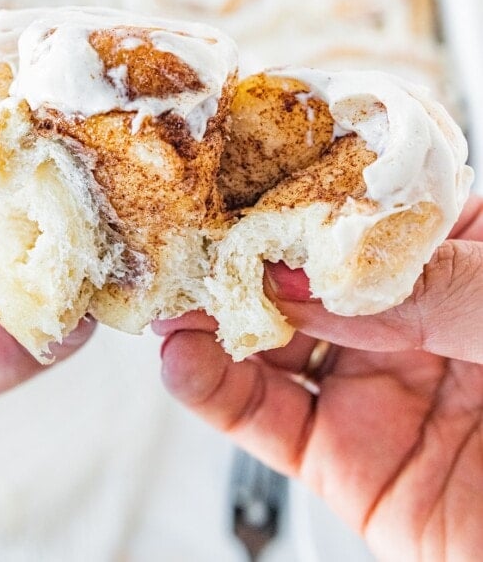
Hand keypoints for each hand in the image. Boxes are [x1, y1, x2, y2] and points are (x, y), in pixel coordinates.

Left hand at [0, 101, 93, 505]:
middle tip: (129, 192)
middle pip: (10, 202)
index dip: (25, 124)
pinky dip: (54, 335)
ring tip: (121, 253)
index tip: (89, 120)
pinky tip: (73, 318)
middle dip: (69, 196)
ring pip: (27, 275)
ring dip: (76, 265)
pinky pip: (14, 352)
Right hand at [155, 197, 482, 560]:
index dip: (295, 180)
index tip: (237, 162)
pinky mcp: (346, 461)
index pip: (355, 203)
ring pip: (272, 342)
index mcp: (452, 252)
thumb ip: (414, 285)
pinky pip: (266, 422)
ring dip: (212, 317)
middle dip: (237, 249)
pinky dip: (215, 390)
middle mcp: (403, 314)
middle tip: (182, 230)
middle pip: (300, 269)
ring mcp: (371, 384)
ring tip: (172, 295)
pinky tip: (186, 360)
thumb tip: (306, 269)